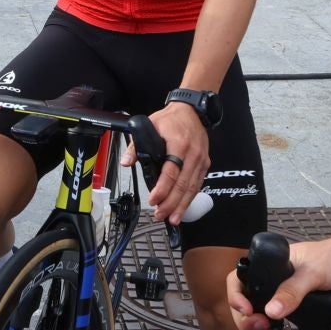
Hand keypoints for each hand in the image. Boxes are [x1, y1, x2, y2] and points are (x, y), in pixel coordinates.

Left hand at [144, 102, 208, 226]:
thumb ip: (136, 145)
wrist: (192, 111)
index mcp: (179, 144)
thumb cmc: (171, 119)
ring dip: (182, 205)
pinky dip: (190, 198)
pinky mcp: (204, 164)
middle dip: (172, 203)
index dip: (162, 189)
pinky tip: (183, 207)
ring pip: (193, 188)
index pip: (171, 172)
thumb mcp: (150, 125)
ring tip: (173, 219)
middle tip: (162, 215)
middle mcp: (193, 154)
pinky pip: (198, 184)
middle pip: (183, 185)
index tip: (154, 200)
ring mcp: (201, 160)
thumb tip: (126, 162)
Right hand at [226, 234, 330, 329]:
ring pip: (253, 315)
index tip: (248, 311)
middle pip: (243, 302)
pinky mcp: (291, 309)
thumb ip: (292, 292)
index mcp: (269, 266)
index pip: (238, 279)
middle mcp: (270, 281)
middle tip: (260, 329)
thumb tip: (271, 312)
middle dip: (245, 319)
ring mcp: (279, 296)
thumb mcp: (312, 274)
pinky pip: (270, 322)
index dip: (236, 297)